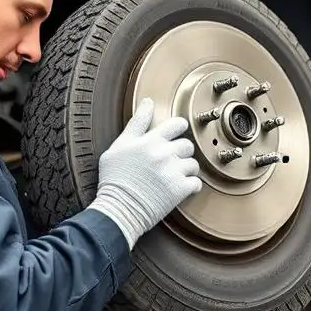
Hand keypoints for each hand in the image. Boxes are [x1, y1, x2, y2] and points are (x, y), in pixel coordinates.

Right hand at [87, 97, 201, 247]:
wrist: (118, 209)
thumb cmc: (114, 178)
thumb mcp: (118, 146)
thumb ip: (136, 123)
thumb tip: (148, 102)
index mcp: (150, 140)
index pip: (177, 124)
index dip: (179, 129)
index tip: (176, 136)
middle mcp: (164, 153)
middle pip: (187, 145)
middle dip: (181, 153)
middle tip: (170, 162)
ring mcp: (173, 171)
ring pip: (193, 164)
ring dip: (186, 170)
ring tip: (173, 178)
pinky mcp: (180, 189)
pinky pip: (197, 183)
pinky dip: (191, 186)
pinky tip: (180, 189)